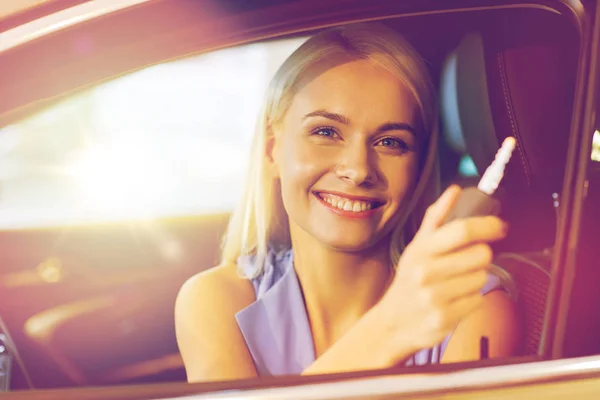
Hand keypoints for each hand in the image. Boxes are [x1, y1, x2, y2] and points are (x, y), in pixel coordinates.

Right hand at [378, 185, 507, 352]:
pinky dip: (471, 300)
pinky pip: (477, 300)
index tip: (499, 226)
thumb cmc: (409, 281)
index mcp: (422, 251)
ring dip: (474, 279)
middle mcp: (427, 272)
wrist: (392, 322)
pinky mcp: (446, 318)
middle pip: (481, 254)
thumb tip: (455, 190)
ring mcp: (436, 296)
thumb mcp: (417, 247)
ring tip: (455, 283)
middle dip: (480, 257)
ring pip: (482, 278)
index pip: (463, 230)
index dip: (487, 225)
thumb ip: (437, 218)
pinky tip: (453, 300)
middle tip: (467, 261)